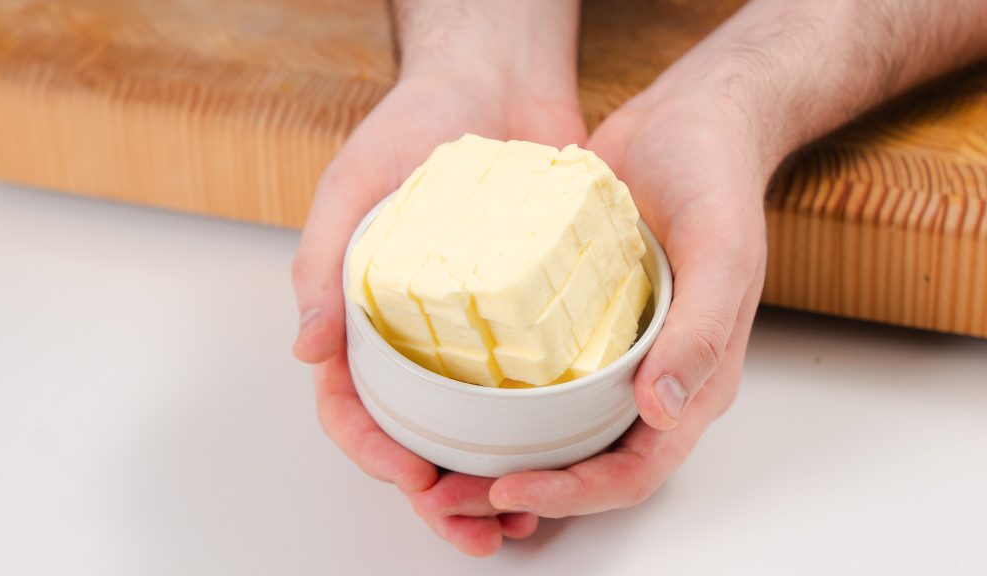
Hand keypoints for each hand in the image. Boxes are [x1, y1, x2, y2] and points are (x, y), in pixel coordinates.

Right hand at [292, 46, 585, 553]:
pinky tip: (562, 458)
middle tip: (472, 530)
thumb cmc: (412, 126)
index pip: (351, 403)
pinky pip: (532, 386)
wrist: (495, 81)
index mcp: (363, 315)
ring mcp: (474, 329)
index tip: (409, 477)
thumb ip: (322, 267)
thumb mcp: (351, 187)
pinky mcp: (528, 315)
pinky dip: (541, 432)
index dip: (371, 451)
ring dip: (490, 481)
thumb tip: (306, 351)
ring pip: (474, 428)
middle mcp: (418, 333)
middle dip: (437, 494)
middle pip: (415, 434)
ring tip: (521, 520)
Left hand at [488, 82, 770, 516]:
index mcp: (691, 382)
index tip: (508, 488)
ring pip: (553, 434)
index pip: (634, 471)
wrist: (687, 121)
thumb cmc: (716, 181)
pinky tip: (446, 400)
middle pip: (584, 466)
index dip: (574, 494)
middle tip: (450, 497)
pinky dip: (496, 405)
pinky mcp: (574, 322)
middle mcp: (648, 380)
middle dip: (522, 492)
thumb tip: (662, 410)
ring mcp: (608, 353)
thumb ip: (702, 332)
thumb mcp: (723, 251)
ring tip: (436, 467)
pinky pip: (535, 379)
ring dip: (499, 459)